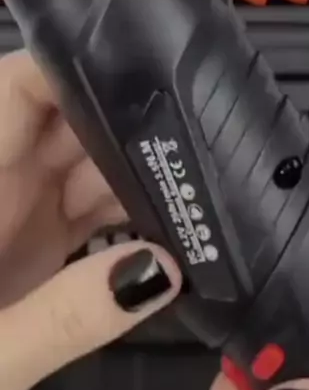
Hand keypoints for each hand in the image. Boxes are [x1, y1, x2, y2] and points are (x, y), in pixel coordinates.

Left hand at [0, 50, 180, 389]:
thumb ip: (63, 318)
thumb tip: (161, 271)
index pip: (17, 89)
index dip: (81, 71)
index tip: (156, 80)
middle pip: (66, 125)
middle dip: (131, 126)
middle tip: (208, 143)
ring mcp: (14, 216)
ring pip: (86, 167)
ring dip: (140, 176)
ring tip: (205, 189)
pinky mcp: (35, 248)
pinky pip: (89, 210)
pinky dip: (130, 217)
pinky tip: (175, 229)